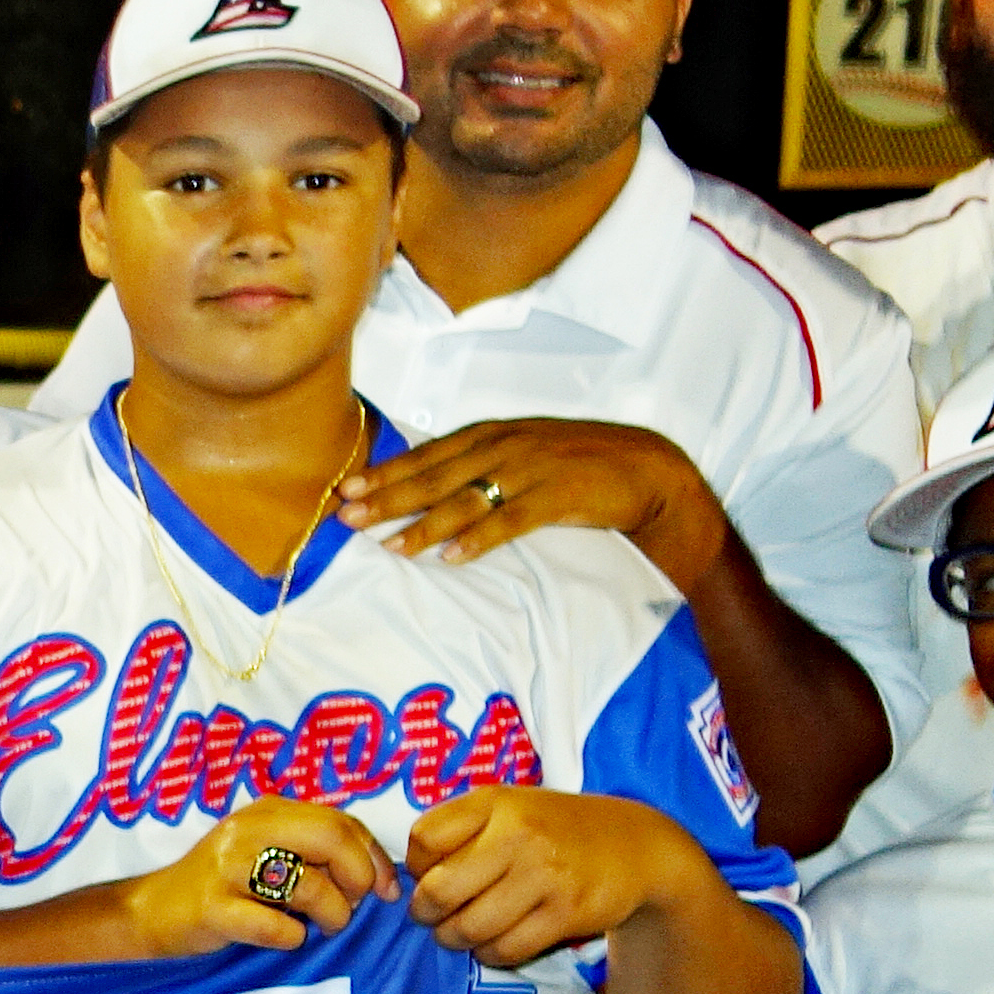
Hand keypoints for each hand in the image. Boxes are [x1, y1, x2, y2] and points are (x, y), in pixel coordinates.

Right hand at [135, 796, 395, 953]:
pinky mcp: (213, 908)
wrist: (151, 912)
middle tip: (352, 905)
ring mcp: (227, 867)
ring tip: (321, 927)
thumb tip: (380, 876)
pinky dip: (292, 938)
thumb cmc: (222, 886)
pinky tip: (284, 936)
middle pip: (331, 839)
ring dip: (332, 915)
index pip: (342, 820)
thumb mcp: (267, 852)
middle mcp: (248, 830)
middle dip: (358, 878)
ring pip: (309, 886)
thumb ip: (314, 850)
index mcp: (268, 811)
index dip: (375, 857)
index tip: (385, 891)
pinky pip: (276, 927)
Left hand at [343, 415, 725, 586]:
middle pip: (434, 476)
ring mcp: (530, 470)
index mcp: (491, 434)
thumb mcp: (521, 453)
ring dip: (425, 524)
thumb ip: (477, 464)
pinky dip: (480, 539)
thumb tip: (427, 485)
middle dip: (388, 497)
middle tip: (348, 517)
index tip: (347, 488)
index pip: (427, 454)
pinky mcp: (556, 497)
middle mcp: (504, 447)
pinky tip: (453, 558)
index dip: (385, 471)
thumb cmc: (576, 463)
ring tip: (391, 546)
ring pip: (465, 499)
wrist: (646, 467)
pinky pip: (510, 521)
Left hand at [402, 785, 690, 967]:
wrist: (636, 848)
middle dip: (425, 913)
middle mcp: (518, 834)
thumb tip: (408, 875)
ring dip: (453, 938)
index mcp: (495, 802)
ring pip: (469, 927)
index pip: (424, 839)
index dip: (416, 866)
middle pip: (439, 890)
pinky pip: (505, 949)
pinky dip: (489, 954)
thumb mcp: (511, 807)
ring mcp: (544, 875)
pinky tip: (492, 943)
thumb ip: (462, 829)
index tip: (428, 874)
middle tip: (431, 916)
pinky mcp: (565, 913)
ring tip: (458, 933)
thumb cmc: (555, 829)